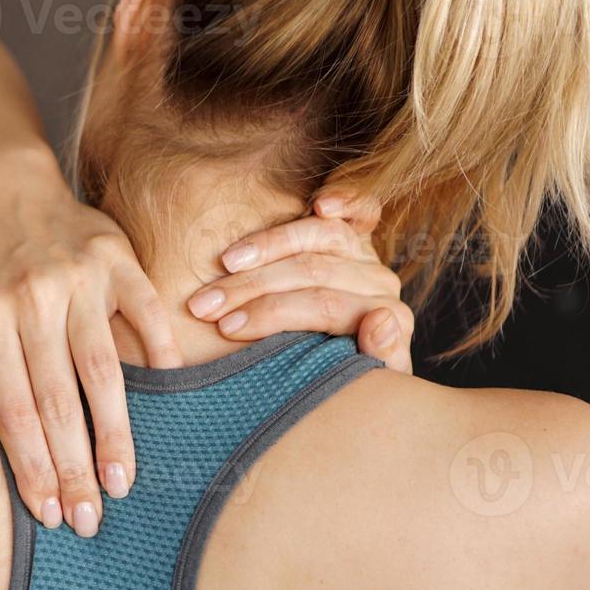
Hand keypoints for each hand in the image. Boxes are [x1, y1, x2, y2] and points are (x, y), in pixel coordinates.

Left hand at [0, 173, 181, 537]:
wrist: (6, 189)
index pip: (11, 408)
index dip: (31, 464)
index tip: (48, 513)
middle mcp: (32, 299)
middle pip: (58, 400)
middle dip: (73, 467)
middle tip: (89, 520)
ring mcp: (80, 279)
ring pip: (103, 368)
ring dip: (115, 431)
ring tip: (121, 482)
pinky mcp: (117, 260)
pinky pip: (146, 314)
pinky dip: (159, 355)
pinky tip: (167, 402)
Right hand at [185, 189, 414, 372]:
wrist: (344, 384)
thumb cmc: (334, 384)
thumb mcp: (355, 387)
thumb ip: (378, 359)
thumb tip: (380, 318)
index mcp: (386, 321)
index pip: (324, 307)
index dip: (272, 314)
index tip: (225, 327)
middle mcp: (380, 284)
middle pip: (314, 272)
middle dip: (252, 288)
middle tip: (203, 304)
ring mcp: (367, 256)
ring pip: (321, 236)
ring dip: (267, 246)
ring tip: (224, 263)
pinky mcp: (358, 234)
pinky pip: (360, 211)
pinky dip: (345, 201)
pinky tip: (321, 203)